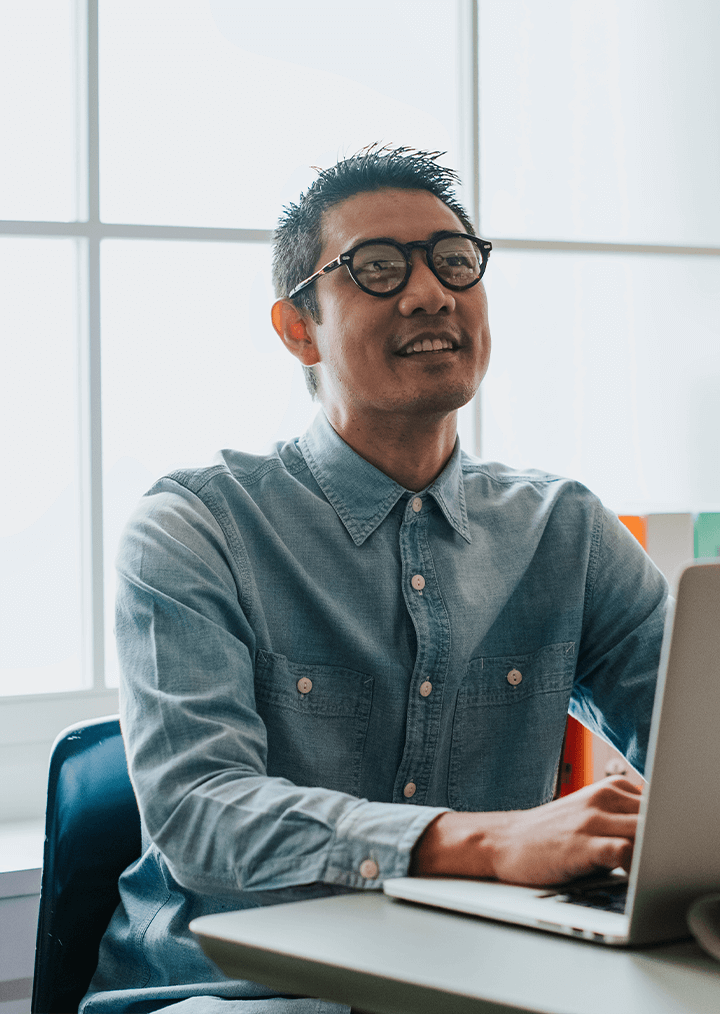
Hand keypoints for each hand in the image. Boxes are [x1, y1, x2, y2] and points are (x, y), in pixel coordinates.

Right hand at [411, 776, 642, 886]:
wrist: (504, 842)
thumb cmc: (552, 835)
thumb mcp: (592, 814)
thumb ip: (625, 817)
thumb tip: (663, 835)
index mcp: (611, 788)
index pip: (663, 805)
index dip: (665, 828)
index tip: (658, 845)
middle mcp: (604, 798)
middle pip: (660, 818)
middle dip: (665, 841)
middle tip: (652, 860)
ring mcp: (593, 820)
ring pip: (648, 833)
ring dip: (653, 854)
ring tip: (643, 871)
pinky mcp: (583, 845)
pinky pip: (625, 852)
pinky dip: (635, 866)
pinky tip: (627, 876)